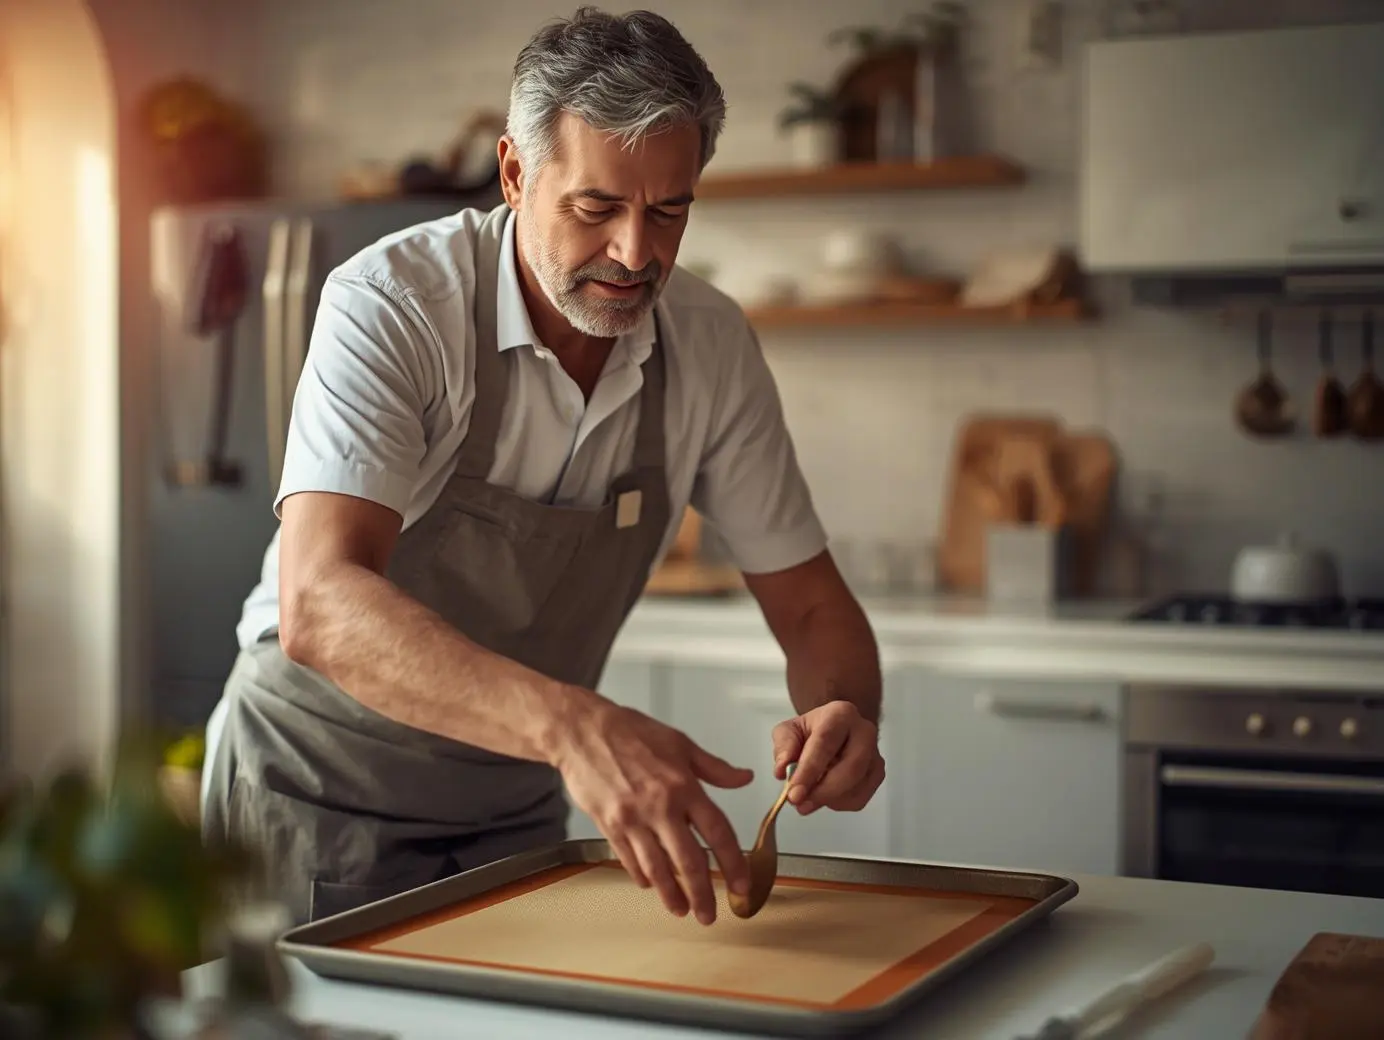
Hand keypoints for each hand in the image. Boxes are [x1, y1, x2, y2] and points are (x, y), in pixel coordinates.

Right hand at [554, 700, 752, 924]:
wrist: (581, 732)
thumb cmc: (630, 731)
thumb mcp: (680, 743)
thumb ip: (714, 767)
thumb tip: (744, 778)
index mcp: (683, 786)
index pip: (717, 832)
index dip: (733, 863)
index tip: (741, 884)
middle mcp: (660, 807)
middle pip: (688, 861)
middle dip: (702, 894)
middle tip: (710, 914)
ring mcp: (632, 819)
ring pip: (658, 868)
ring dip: (672, 895)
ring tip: (683, 910)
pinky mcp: (609, 826)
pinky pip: (629, 860)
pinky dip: (643, 876)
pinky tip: (651, 885)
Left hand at [771, 700, 883, 813]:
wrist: (834, 731)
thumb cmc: (812, 730)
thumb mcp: (789, 730)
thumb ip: (784, 747)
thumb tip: (782, 771)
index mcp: (840, 714)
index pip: (825, 744)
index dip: (809, 771)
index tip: (793, 793)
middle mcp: (864, 732)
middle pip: (851, 768)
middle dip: (823, 792)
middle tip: (799, 804)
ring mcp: (874, 754)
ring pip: (856, 787)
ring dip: (828, 800)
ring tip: (806, 800)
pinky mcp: (877, 774)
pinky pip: (859, 798)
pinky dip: (838, 804)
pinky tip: (824, 795)